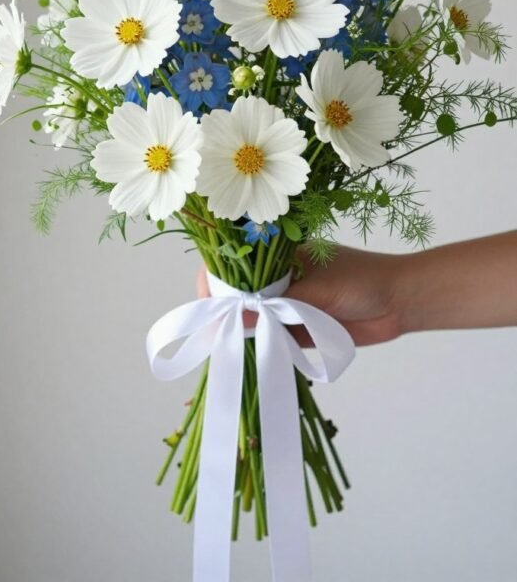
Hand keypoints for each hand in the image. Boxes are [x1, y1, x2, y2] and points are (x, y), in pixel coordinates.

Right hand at [196, 246, 403, 346]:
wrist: (401, 303)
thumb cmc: (363, 281)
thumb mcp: (317, 290)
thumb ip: (277, 306)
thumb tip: (234, 318)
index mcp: (279, 253)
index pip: (235, 261)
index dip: (216, 280)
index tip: (209, 303)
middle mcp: (279, 276)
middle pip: (239, 292)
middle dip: (225, 310)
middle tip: (215, 333)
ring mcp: (289, 302)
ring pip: (254, 317)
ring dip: (243, 332)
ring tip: (228, 348)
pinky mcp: (299, 327)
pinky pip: (273, 337)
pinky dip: (263, 346)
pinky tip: (251, 356)